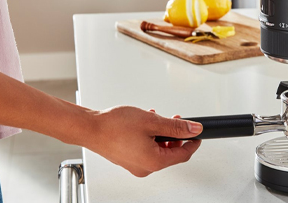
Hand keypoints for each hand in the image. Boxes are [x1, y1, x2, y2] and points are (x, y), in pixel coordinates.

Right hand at [85, 106, 201, 176]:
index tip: (197, 133)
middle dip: (175, 135)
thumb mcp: (152, 121)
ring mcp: (135, 165)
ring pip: (158, 150)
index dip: (193, 142)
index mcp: (154, 162)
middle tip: (175, 120)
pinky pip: (146, 150)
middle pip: (171, 154)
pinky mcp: (128, 160)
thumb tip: (194, 129)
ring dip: (162, 135)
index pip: (183, 155)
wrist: (90, 128)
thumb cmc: (114, 126)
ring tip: (157, 119)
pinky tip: (146, 124)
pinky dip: (150, 138)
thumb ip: (175, 126)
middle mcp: (145, 168)